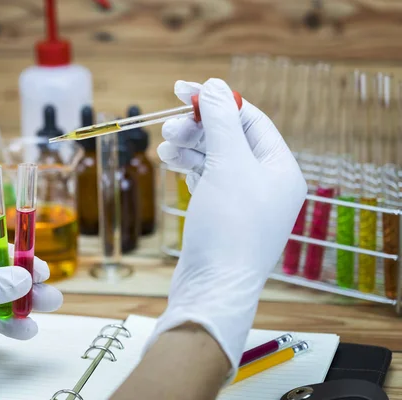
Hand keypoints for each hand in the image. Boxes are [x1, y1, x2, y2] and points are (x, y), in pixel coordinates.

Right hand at [151, 79, 306, 377]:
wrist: (213, 289)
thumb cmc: (230, 227)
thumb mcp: (228, 165)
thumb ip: (222, 121)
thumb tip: (216, 85)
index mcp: (281, 169)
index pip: (251, 121)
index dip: (218, 103)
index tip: (183, 90)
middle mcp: (266, 184)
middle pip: (230, 139)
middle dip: (198, 128)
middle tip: (169, 125)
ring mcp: (243, 201)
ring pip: (214, 159)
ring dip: (189, 147)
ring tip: (164, 145)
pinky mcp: (221, 215)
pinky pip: (206, 180)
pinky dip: (188, 167)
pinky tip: (169, 161)